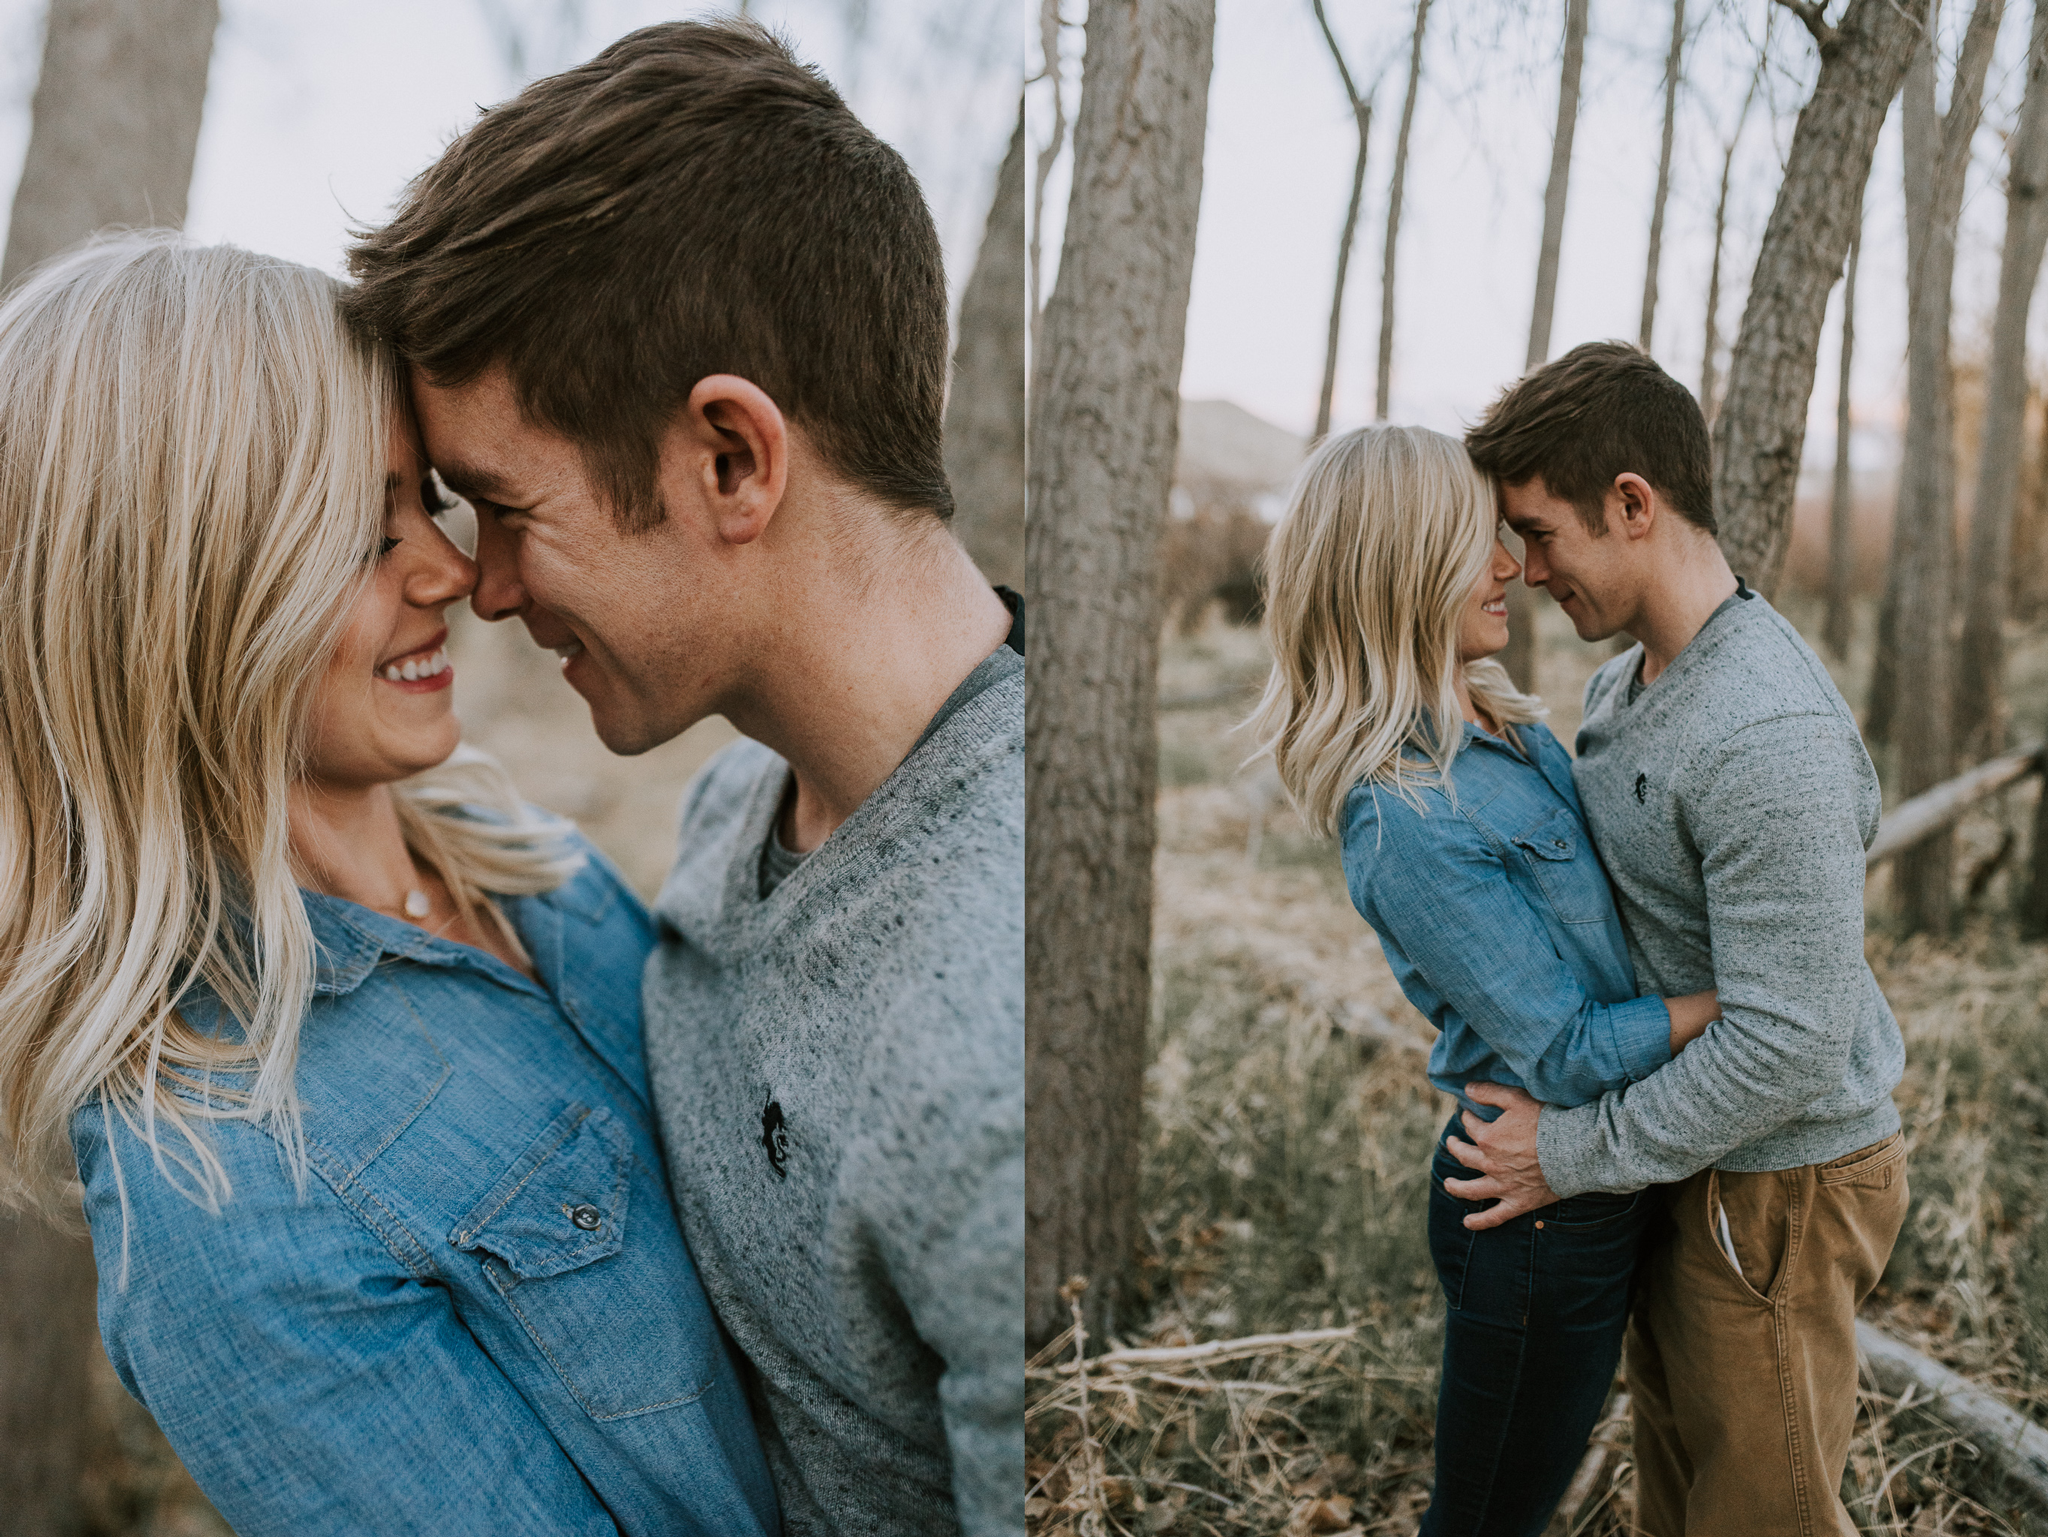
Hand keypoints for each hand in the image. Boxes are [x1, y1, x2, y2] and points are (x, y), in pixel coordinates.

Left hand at [1441, 1082, 1557, 1230]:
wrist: (1574, 1150)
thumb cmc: (1547, 1122)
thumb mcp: (1516, 1098)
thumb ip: (1490, 1092)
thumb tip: (1467, 1088)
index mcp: (1488, 1139)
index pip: (1471, 1126)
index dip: (1468, 1118)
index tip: (1469, 1114)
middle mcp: (1490, 1164)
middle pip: (1465, 1156)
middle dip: (1456, 1147)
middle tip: (1452, 1142)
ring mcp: (1503, 1186)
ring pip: (1472, 1189)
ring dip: (1456, 1187)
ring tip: (1448, 1183)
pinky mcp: (1518, 1202)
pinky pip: (1495, 1216)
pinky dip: (1480, 1221)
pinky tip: (1468, 1223)